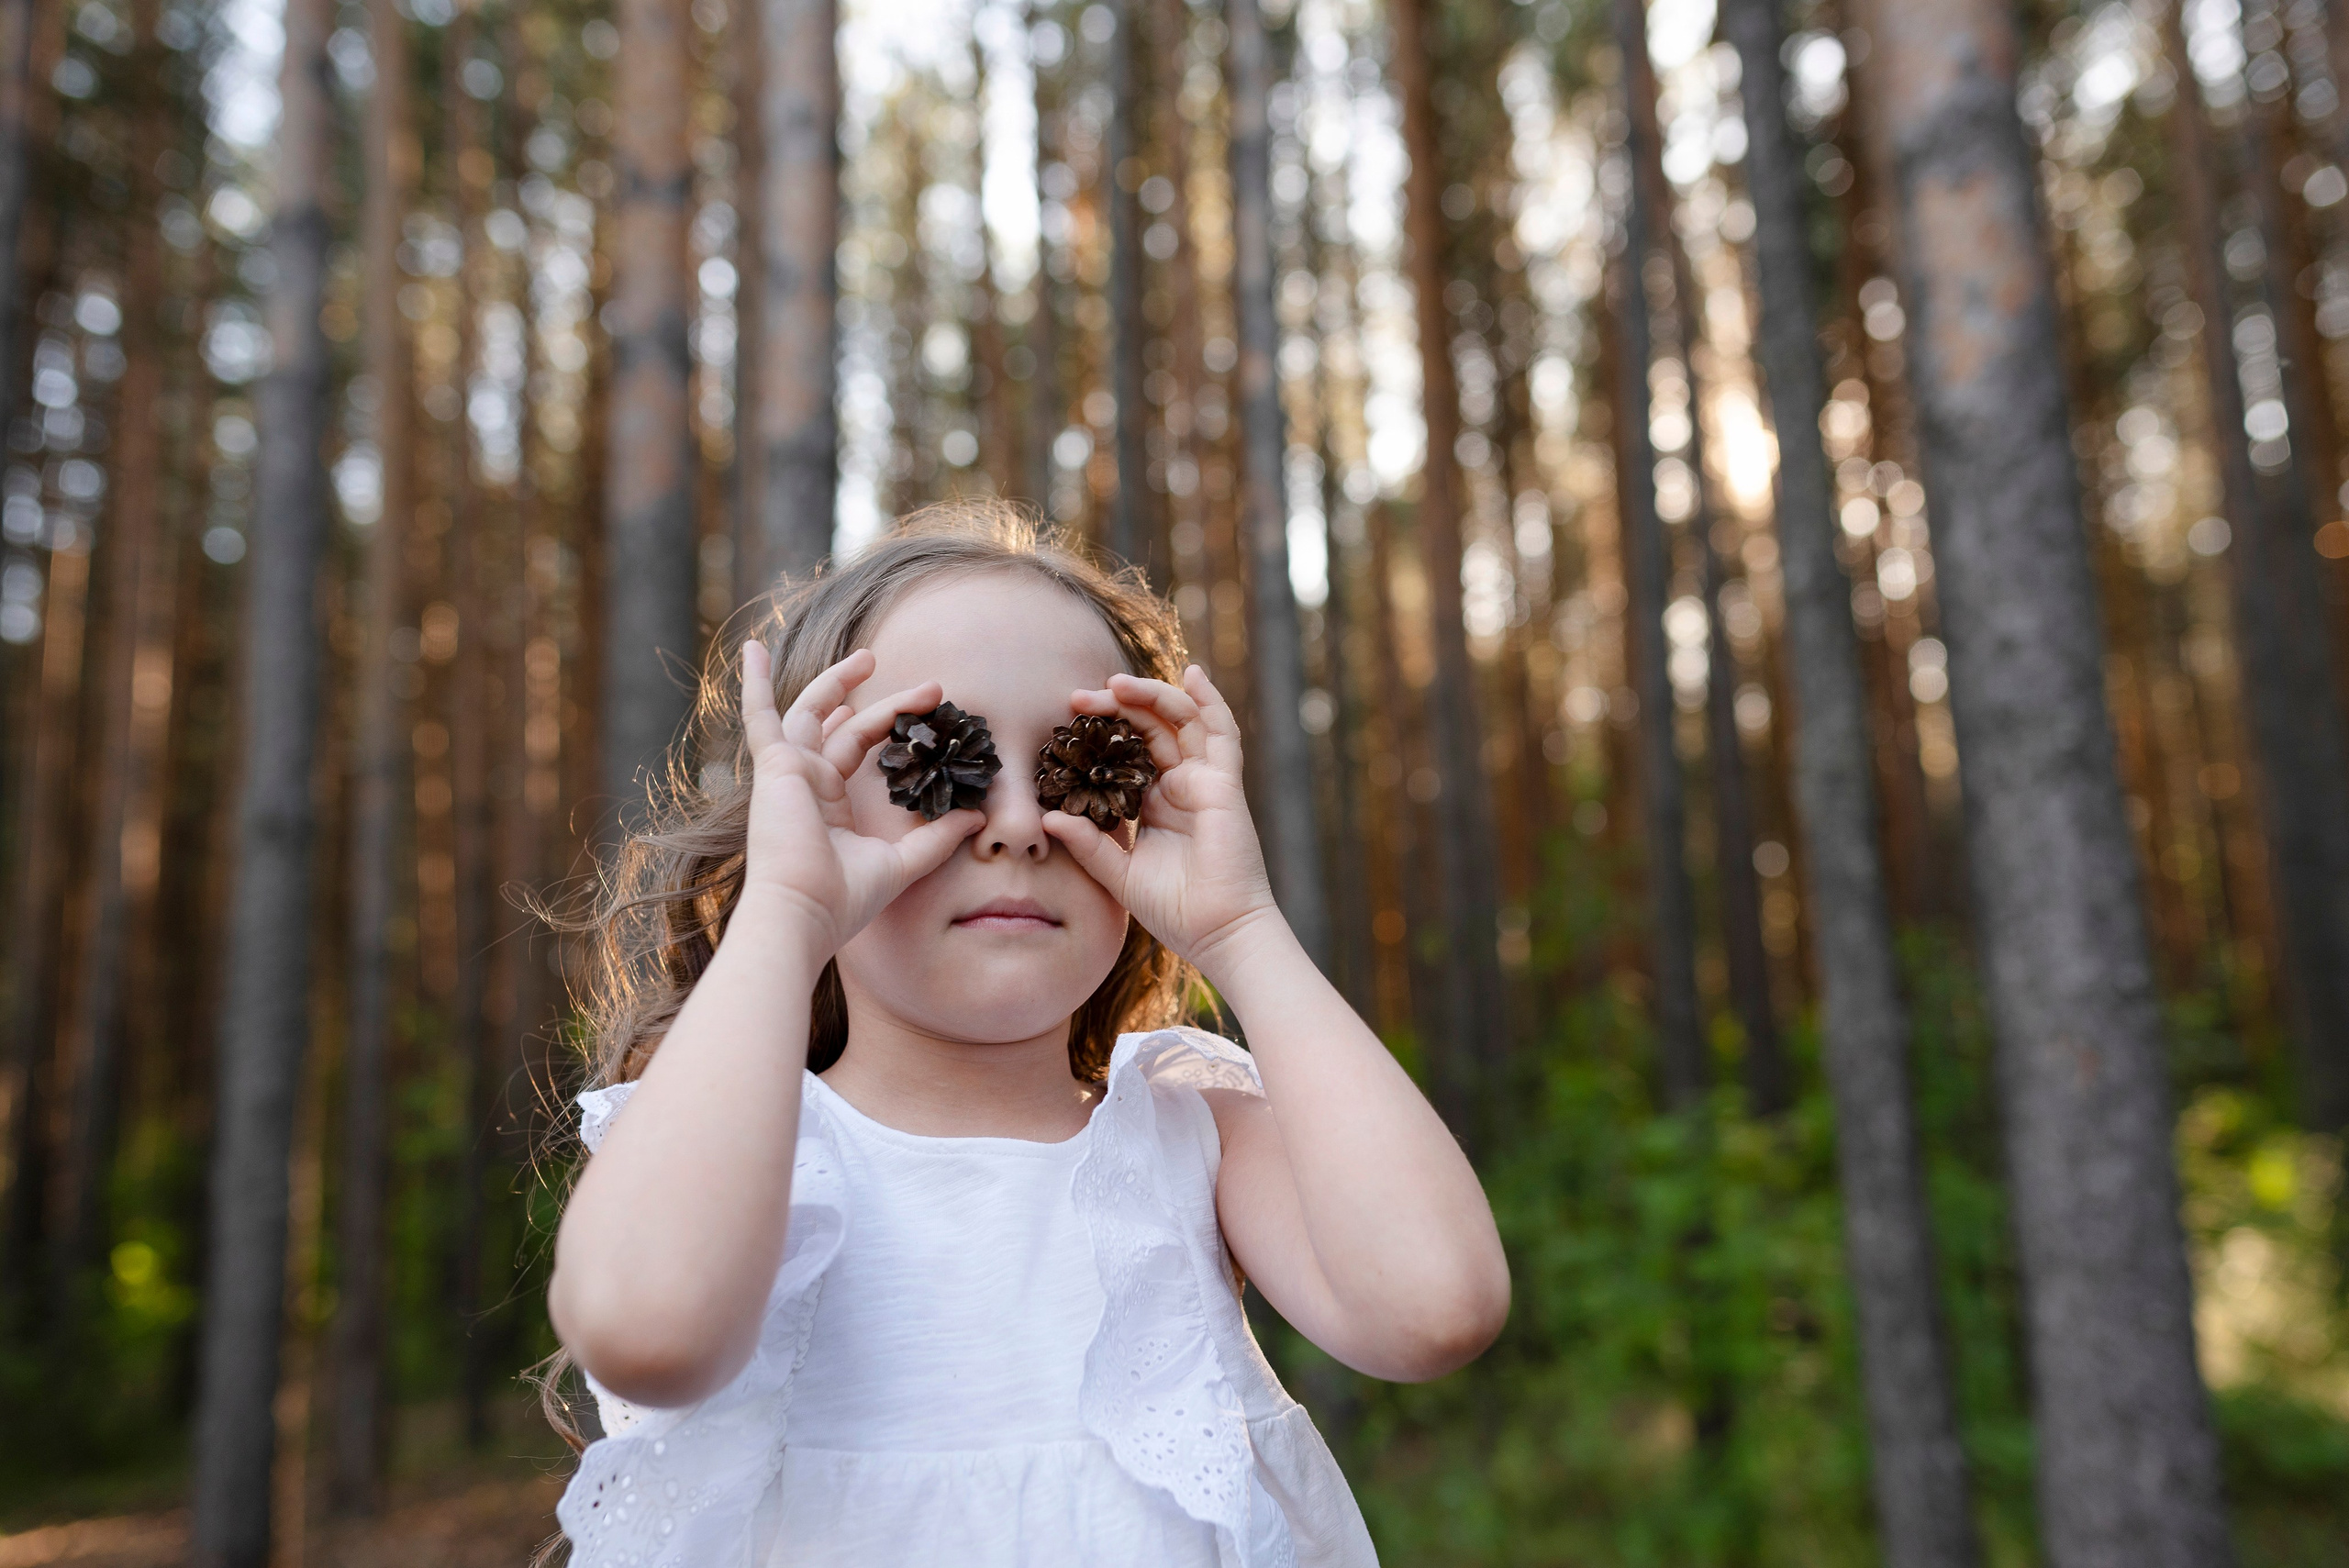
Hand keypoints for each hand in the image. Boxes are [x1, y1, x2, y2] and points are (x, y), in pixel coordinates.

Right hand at [737, 642, 981, 958]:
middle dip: (883, 704)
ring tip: (870, 657)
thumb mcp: (901, 862)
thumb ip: (936, 839)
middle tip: (930, 688)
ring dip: (837, 682)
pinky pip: (759, 716)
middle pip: (843, 727)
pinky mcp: (774, 767)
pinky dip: (754, 683)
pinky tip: (752, 649)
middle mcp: (805, 784)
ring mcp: (787, 773)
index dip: (889, 728)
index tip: (929, 713)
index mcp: (828, 804)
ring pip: (811, 712)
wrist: (805, 912)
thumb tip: (976, 817)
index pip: (856, 750)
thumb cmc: (844, 898)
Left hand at [1040, 665, 1282, 978]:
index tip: (1065, 720)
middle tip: (1077, 698)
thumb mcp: (1120, 875)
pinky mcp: (1225, 784)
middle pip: (1150, 728)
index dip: (1099, 733)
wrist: (1219, 933)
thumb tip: (1048, 818)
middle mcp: (1182, 785)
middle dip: (1115, 708)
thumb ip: (1089, 845)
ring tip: (1115, 683)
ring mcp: (1206, 781)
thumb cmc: (1176, 911)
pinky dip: (1210, 700)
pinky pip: (1221, 733)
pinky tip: (1193, 674)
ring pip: (1181, 721)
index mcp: (1156, 803)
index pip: (1128, 752)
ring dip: (1151, 696)